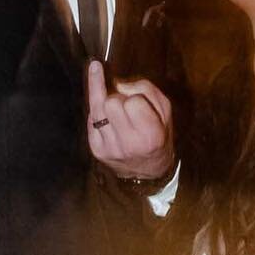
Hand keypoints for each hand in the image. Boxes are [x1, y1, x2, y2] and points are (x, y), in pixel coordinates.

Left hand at [87, 61, 174, 180]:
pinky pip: (90, 120)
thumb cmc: (158, 132)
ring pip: (96, 108)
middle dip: (117, 98)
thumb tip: (117, 84)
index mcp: (150, 135)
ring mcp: (110, 148)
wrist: (149, 170)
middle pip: (110, 102)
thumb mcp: (164, 109)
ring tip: (115, 107)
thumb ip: (145, 88)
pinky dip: (98, 115)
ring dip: (105, 104)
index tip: (139, 103)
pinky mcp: (96, 150)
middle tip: (126, 106)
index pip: (133, 101)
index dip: (135, 97)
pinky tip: (108, 120)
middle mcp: (128, 144)